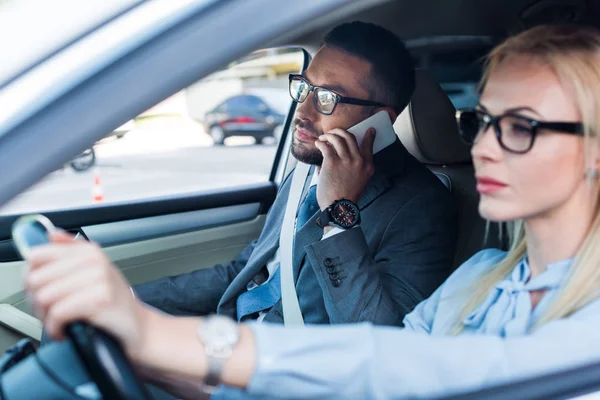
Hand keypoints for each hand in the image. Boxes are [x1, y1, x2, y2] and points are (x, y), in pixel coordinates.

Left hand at [25, 231, 148, 360]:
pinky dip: (55, 328)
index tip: (39, 291)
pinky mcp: (99, 299)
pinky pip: (58, 313)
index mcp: (88, 251)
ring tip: (59, 322)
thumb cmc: (114, 302)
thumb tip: (51, 235)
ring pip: (45, 298)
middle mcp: (94, 260)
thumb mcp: (94, 271)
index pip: (36, 256)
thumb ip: (70, 251)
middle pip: (36, 280)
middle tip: (51, 312)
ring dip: (45, 318)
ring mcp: (98, 278)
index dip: (29, 278)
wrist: (139, 327)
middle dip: (36, 302)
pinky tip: (64, 331)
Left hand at [314, 128, 375, 209]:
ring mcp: (346, 160)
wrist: (339, 207)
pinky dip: (321, 143)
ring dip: (329, 136)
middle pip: (351, 137)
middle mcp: (359, 161)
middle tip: (334, 132)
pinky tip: (318, 144)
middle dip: (340, 132)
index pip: (369, 146)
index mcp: (368, 167)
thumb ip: (356, 168)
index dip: (369, 136)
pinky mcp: (332, 162)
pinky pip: (326, 146)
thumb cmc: (346, 197)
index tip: (369, 130)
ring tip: (324, 138)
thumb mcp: (360, 181)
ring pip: (338, 138)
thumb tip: (342, 155)